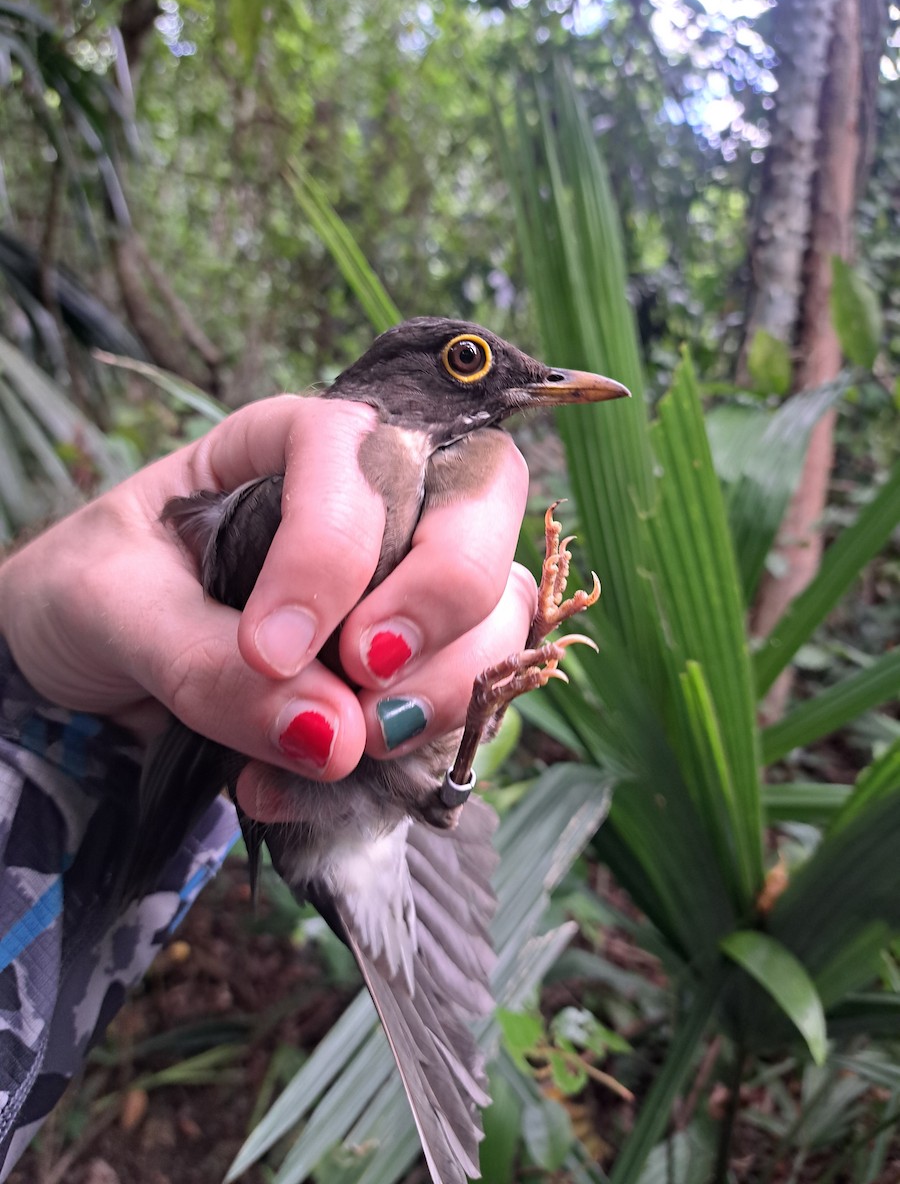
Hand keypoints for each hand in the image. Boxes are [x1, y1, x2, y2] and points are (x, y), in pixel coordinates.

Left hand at [0, 396, 535, 784]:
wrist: (85, 672)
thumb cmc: (88, 596)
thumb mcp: (110, 607)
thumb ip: (205, 662)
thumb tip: (333, 732)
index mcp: (289, 443)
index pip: (354, 451)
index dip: (331, 549)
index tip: (271, 648)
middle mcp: (371, 498)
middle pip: (480, 499)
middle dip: (444, 593)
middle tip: (366, 678)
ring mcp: (407, 581)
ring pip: (500, 603)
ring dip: (449, 683)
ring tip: (347, 748)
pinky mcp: (415, 666)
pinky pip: (468, 694)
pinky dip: (416, 750)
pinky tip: (313, 783)